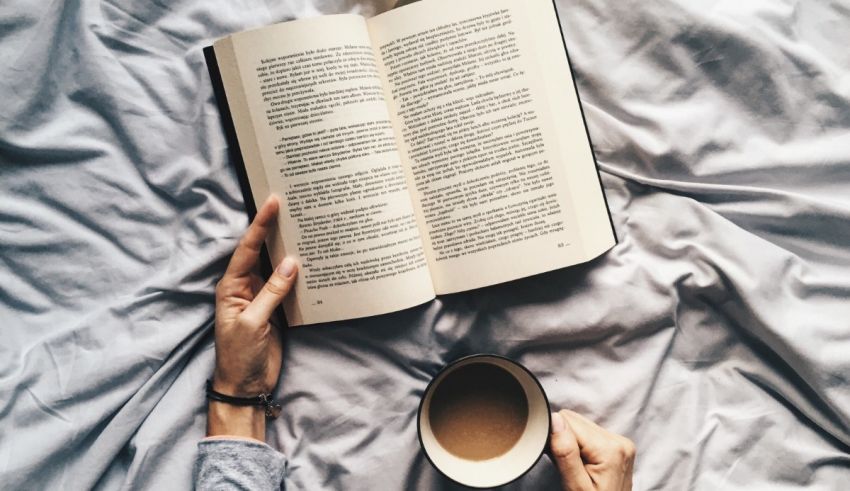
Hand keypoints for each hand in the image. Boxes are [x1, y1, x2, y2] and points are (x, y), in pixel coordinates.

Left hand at [207, 195, 297, 440]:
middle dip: (273, 228)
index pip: (247, 249)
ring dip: (288, 248)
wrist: (245, 387)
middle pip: (261, 251)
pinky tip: (312, 260)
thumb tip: (290, 263)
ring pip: (276, 266)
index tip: (272, 202)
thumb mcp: (253, 323)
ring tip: (304, 225)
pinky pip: (288, 285)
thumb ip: (271, 293)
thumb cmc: (239, 356)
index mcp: (232, 287)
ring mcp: (262, 297)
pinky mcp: (276, 309)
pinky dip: (300, 273)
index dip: (260, 225)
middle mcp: (245, 287)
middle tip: (290, 203)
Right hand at [550, 410, 635, 490]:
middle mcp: (620, 441)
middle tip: (566, 466)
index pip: (568, 422)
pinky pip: (589, 433)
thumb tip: (555, 419)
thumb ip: (565, 453)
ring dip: (571, 442)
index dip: (555, 438)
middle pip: (574, 420)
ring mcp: (621, 443)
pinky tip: (582, 463)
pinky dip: (579, 445)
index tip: (556, 460)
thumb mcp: (575, 487)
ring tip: (575, 467)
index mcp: (610, 449)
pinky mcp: (618, 446)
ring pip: (580, 424)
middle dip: (563, 439)